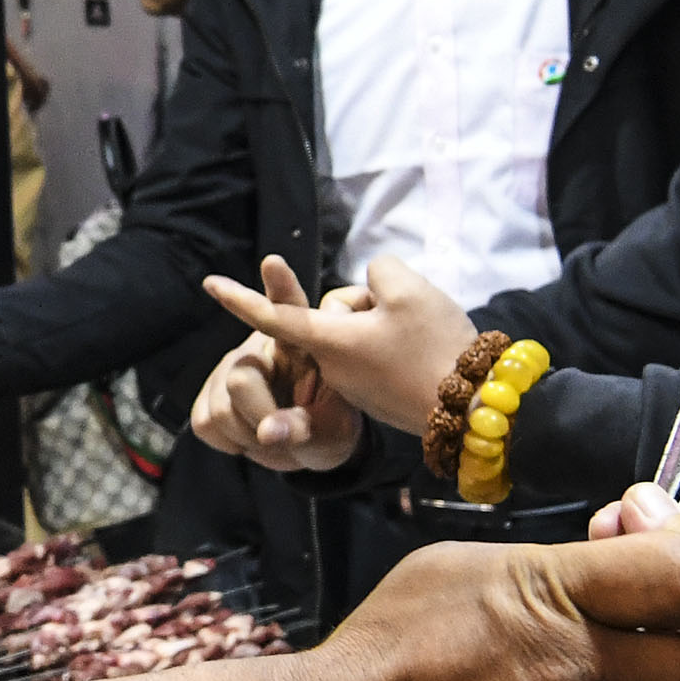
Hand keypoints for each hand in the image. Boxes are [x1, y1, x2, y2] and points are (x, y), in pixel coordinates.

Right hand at [187, 260, 371, 474]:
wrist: (307, 445)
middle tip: (287, 434)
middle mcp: (260, 347)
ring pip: (221, 408)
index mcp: (300, 343)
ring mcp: (229, 368)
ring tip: (275, 436)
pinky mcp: (208, 393)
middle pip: (241, 378)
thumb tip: (266, 434)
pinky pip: (205, 423)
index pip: (291, 309)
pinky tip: (251, 437)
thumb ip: (306, 429)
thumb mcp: (332, 430)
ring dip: (249, 437)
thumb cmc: (326, 426)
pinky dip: (231, 443)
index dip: (281, 287)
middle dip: (262, 415)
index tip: (273, 264)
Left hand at [200, 253, 479, 460]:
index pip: (276, 315)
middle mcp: (331, 368)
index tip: (208, 284)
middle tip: (403, 315)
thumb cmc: (436, 346)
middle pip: (335, 312)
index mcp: (330, 343)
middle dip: (364, 302)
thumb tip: (369, 291)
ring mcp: (352, 385)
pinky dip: (392, 342)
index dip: (242, 298)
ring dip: (382, 321)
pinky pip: (372, 352)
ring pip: (356, 330)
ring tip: (417, 336)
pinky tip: (421, 352)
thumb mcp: (408, 290)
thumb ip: (378, 273)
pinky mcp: (373, 394)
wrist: (471, 407)